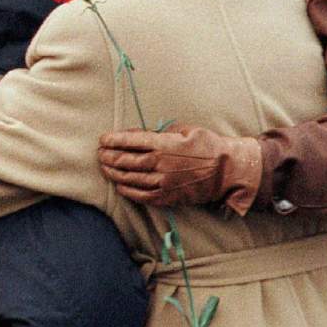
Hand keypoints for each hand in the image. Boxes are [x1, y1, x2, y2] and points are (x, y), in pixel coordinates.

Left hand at [98, 124, 262, 213]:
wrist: (227, 170)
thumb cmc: (208, 145)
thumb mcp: (185, 129)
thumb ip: (160, 132)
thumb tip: (137, 134)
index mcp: (164, 144)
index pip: (131, 141)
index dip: (113, 140)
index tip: (103, 139)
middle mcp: (160, 164)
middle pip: (125, 160)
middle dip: (108, 156)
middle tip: (99, 153)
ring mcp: (163, 182)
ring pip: (129, 178)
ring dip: (113, 173)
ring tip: (105, 168)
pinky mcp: (167, 197)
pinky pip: (141, 195)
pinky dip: (127, 190)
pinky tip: (119, 185)